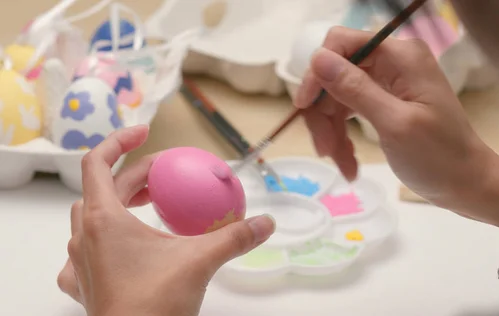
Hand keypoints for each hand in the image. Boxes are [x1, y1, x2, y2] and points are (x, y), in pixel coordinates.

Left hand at [57, 125, 274, 315]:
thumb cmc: (155, 303)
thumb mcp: (201, 261)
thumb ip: (235, 237)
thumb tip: (266, 223)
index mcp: (103, 219)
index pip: (97, 162)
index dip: (119, 140)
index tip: (144, 132)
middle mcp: (84, 236)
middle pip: (103, 188)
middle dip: (134, 175)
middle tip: (166, 176)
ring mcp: (79, 262)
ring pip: (89, 217)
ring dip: (116, 203)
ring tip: (147, 206)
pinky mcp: (83, 286)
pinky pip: (84, 252)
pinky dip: (101, 240)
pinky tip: (120, 249)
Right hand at [295, 27, 498, 229]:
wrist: (467, 185)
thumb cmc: (439, 157)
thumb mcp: (394, 124)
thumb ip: (355, 89)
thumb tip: (317, 58)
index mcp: (400, 57)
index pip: (341, 44)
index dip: (317, 72)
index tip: (305, 107)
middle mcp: (392, 63)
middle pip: (335, 75)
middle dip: (325, 113)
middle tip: (325, 150)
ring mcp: (388, 83)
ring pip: (338, 97)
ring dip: (332, 131)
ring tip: (342, 166)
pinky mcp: (385, 103)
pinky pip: (350, 112)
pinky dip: (344, 137)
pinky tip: (349, 164)